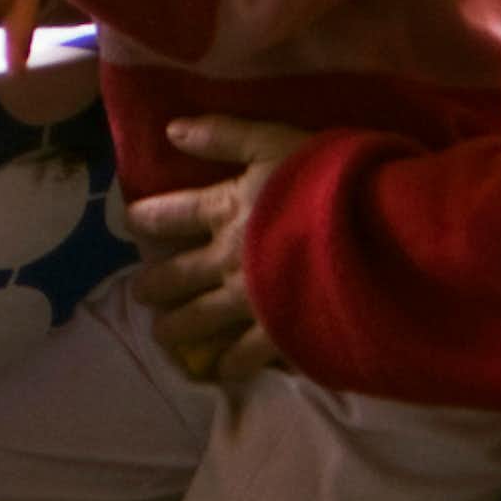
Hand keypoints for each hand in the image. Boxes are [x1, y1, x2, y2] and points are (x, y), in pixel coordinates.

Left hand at [122, 116, 319, 385]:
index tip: (129, 224)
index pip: (174, 214)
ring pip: (205, 317)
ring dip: (181, 326)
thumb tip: (171, 129)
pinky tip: (223, 371)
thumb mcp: (272, 142)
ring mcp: (253, 300)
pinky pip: (250, 353)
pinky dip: (234, 363)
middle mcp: (229, 258)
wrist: (371, 239)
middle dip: (158, 283)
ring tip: (162, 336)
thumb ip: (223, 135)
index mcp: (225, 209)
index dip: (148, 217)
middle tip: (138, 294)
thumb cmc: (323, 183)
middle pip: (182, 274)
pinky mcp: (282, 331)